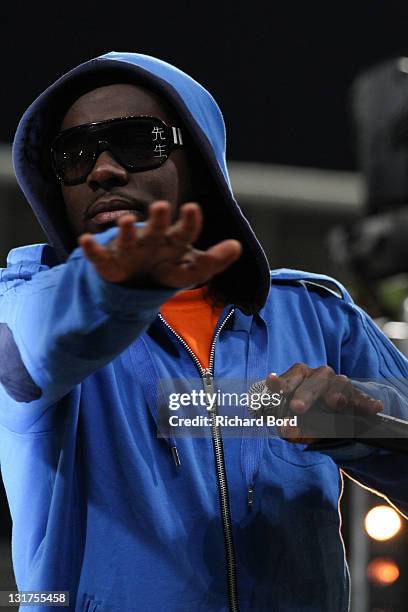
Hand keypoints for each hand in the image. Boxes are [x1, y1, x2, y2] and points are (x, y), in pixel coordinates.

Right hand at [78, 200, 241, 287]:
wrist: (138, 281)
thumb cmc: (168, 266)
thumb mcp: (193, 268)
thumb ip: (215, 259)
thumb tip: (238, 246)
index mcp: (175, 239)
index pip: (186, 230)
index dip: (189, 221)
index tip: (192, 208)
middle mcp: (152, 239)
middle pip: (156, 227)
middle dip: (158, 218)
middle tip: (160, 207)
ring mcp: (130, 249)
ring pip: (128, 238)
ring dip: (126, 230)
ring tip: (127, 221)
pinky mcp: (110, 263)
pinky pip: (99, 256)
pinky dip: (91, 249)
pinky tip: (85, 240)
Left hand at [265, 363, 383, 443]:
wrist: (332, 415)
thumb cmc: (306, 417)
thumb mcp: (297, 424)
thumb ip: (290, 427)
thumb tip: (286, 430)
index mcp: (298, 378)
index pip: (288, 379)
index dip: (280, 382)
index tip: (271, 382)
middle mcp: (317, 376)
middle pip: (312, 382)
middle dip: (305, 395)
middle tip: (297, 407)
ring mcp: (337, 382)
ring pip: (337, 384)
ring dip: (336, 393)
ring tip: (337, 402)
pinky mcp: (355, 393)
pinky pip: (360, 397)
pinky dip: (365, 402)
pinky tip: (373, 408)